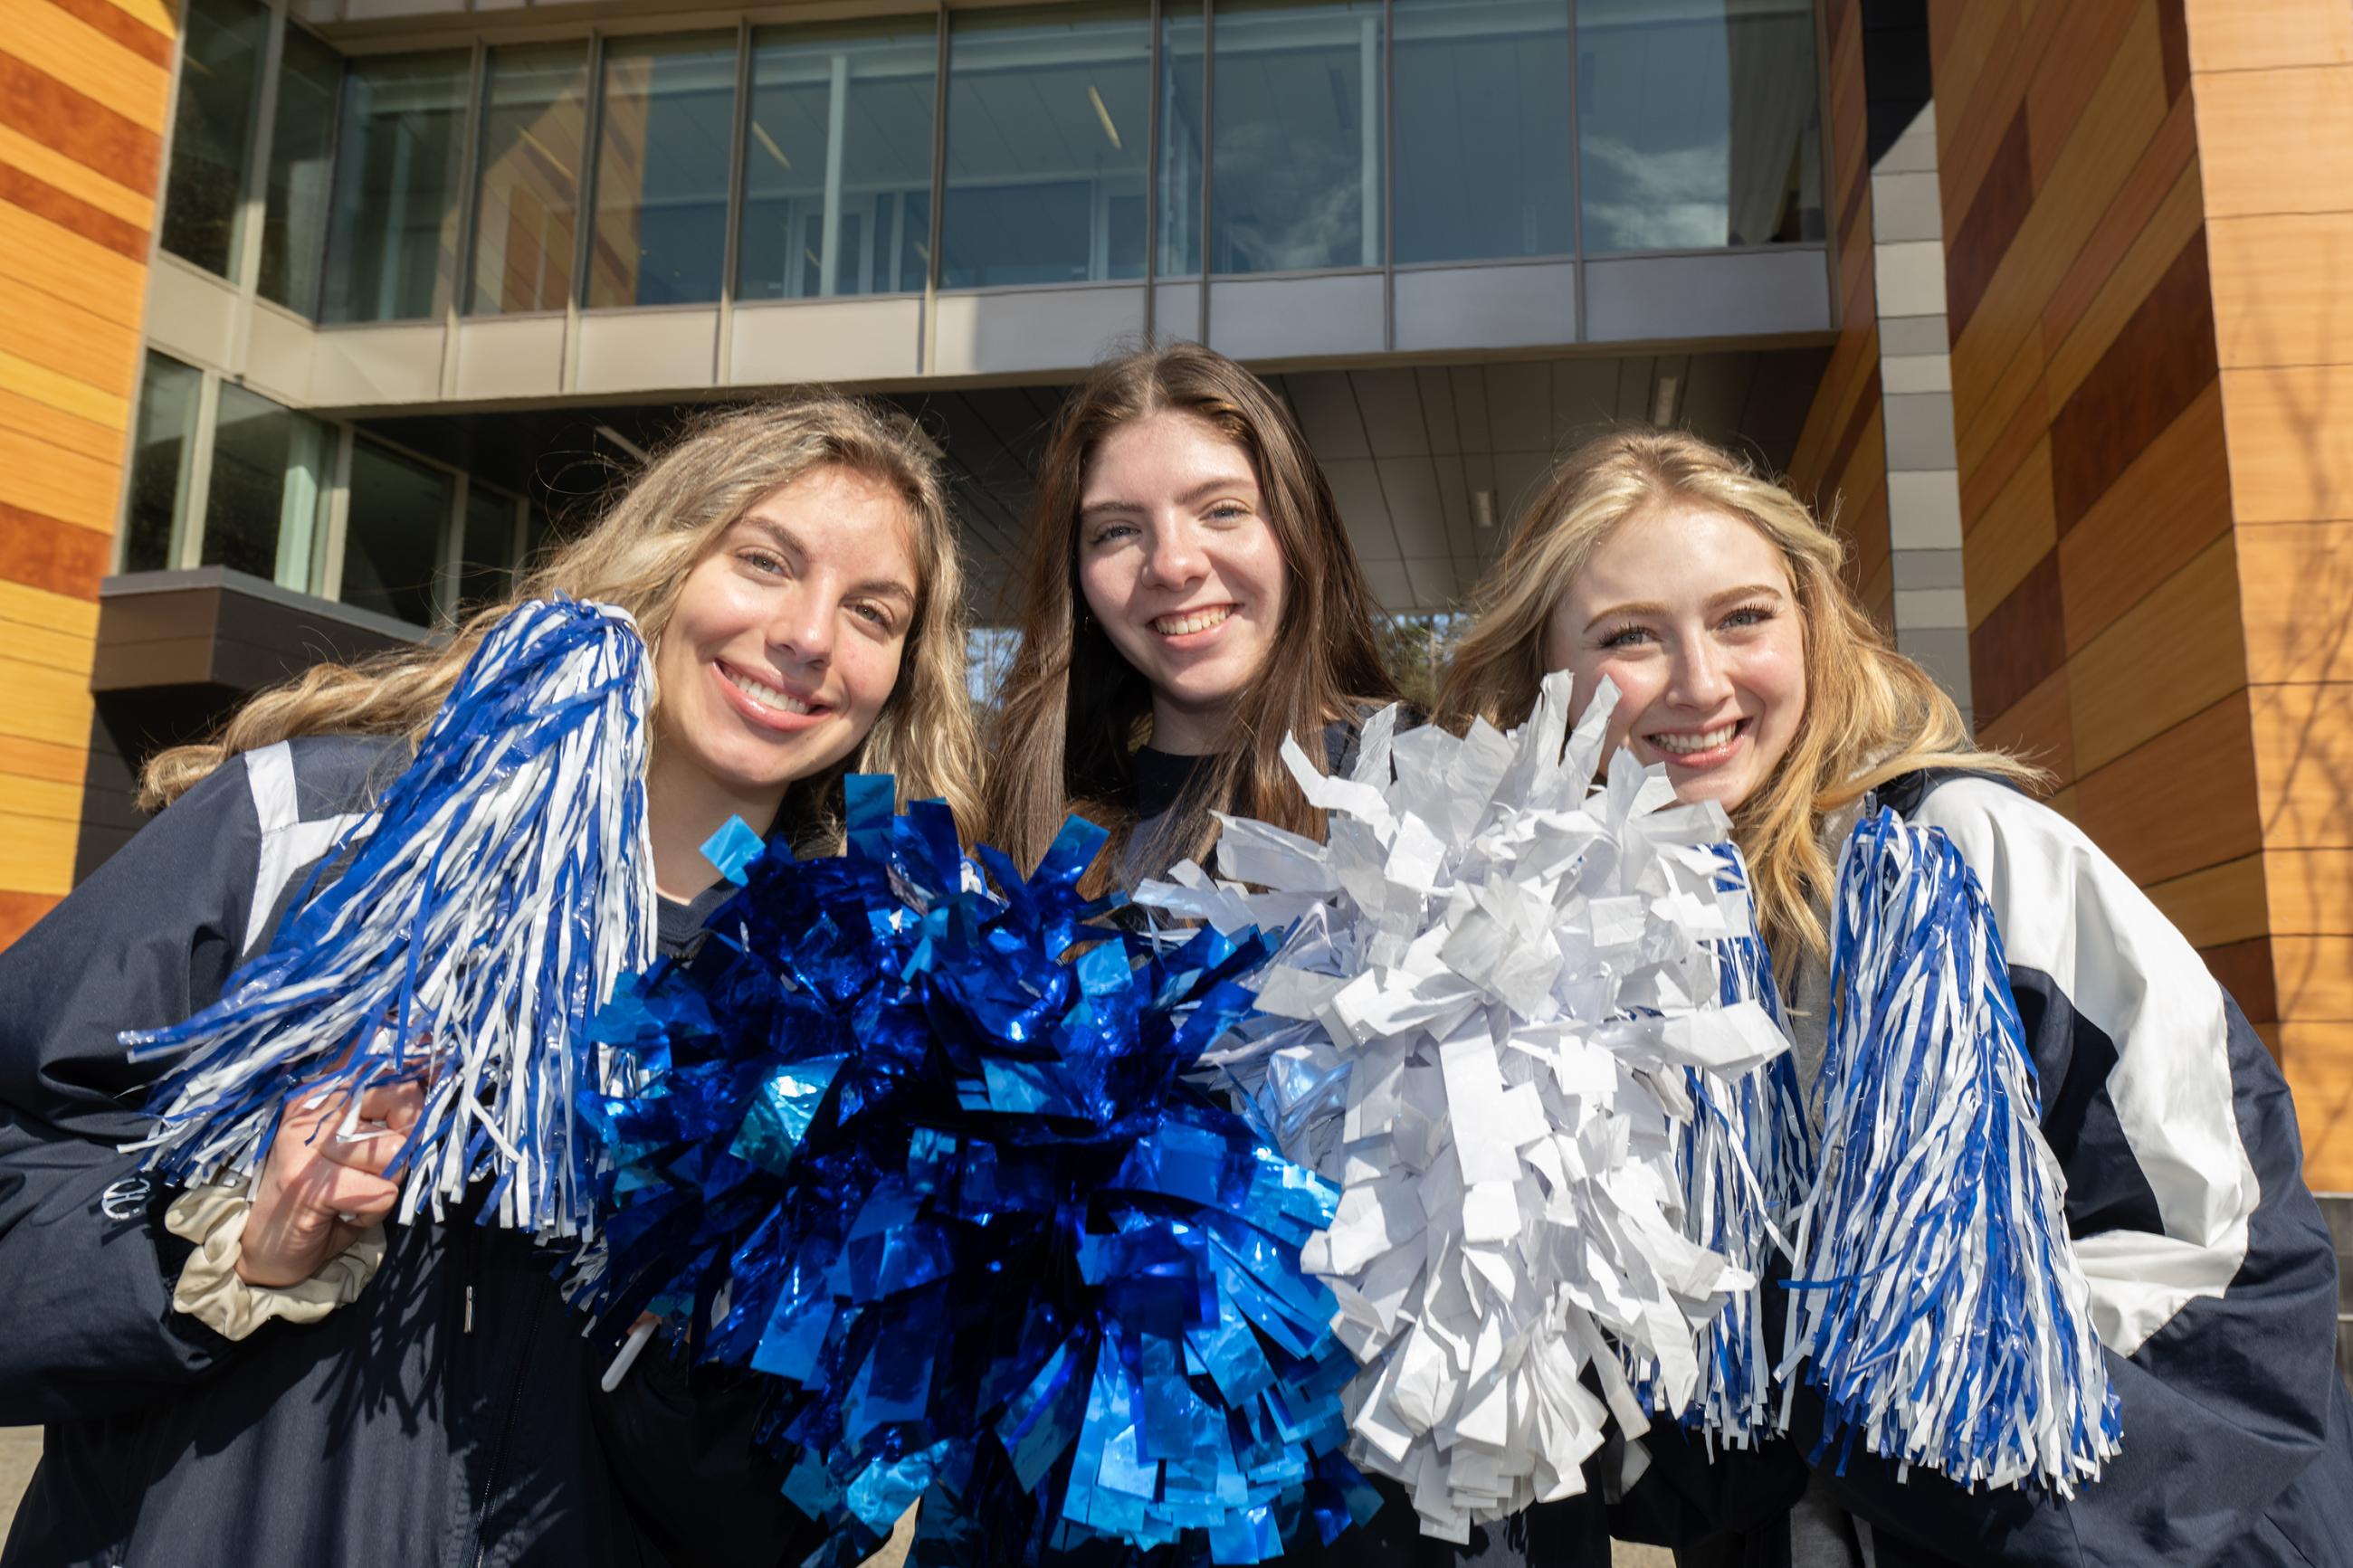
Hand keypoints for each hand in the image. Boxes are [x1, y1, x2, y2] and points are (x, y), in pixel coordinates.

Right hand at [236, 1080, 422, 1287]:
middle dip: (401, 1153)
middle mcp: (311, 1110)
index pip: (389, 1074)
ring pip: (395, 1153)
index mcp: (323, 1094)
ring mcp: (305, 1144)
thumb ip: (386, 1120)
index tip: (404, 1123)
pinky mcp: (308, 1184)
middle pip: (403, 1109)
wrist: (265, 1251)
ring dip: (386, 1184)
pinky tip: (344, 1214)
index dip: (413, 1101)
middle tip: (368, 1175)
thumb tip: (424, 1098)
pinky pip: (382, 1192)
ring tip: (353, 1195)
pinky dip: (374, 1212)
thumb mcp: (356, 1150)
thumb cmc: (321, 1198)